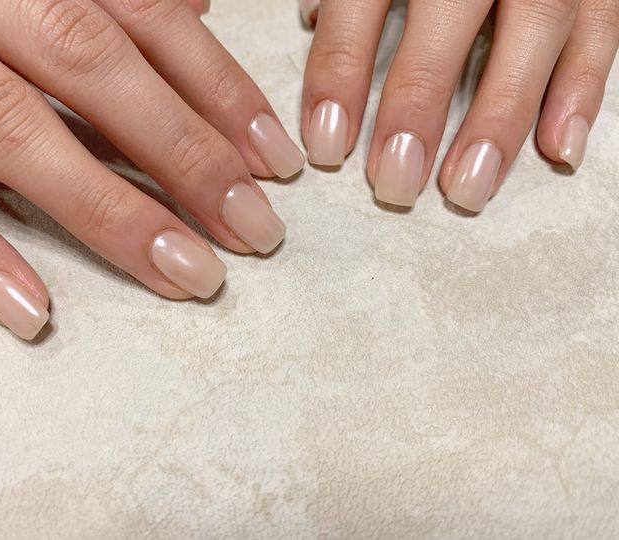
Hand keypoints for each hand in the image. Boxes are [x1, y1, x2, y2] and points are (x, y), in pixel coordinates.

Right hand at [0, 0, 304, 339]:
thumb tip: (193, 4)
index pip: (141, 13)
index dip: (217, 88)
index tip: (274, 161)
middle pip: (90, 65)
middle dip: (183, 153)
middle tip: (254, 233)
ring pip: (5, 124)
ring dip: (105, 209)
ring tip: (186, 277)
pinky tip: (33, 309)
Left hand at [299, 0, 617, 210]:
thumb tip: (314, 18)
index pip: (361, 0)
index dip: (341, 75)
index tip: (327, 146)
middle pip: (447, 18)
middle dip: (418, 106)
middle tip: (395, 182)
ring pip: (535, 26)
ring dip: (502, 116)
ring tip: (468, 189)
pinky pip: (602, 26)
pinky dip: (581, 89)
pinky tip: (559, 150)